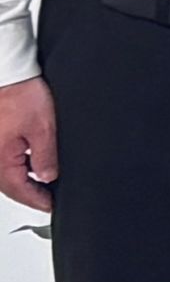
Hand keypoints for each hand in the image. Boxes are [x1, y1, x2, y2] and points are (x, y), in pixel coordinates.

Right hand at [0, 80, 57, 209]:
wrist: (8, 73)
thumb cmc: (21, 94)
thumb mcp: (43, 128)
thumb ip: (46, 157)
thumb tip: (48, 177)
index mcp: (1, 160)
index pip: (20, 191)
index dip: (39, 201)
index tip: (52, 207)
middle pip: (11, 186)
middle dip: (31, 194)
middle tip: (50, 200)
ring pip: (7, 175)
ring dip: (24, 181)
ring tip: (45, 185)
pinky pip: (5, 162)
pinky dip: (18, 168)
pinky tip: (31, 165)